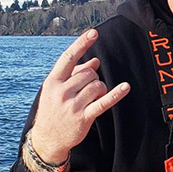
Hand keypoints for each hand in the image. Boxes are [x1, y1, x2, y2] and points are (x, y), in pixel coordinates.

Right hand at [26, 29, 129, 168]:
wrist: (47, 139)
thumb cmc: (53, 110)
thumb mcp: (57, 90)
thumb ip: (75, 74)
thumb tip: (94, 61)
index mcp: (52, 81)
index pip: (68, 58)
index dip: (82, 44)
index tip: (94, 33)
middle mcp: (61, 92)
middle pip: (89, 73)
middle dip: (93, 78)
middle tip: (87, 89)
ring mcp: (72, 105)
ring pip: (97, 85)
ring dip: (99, 89)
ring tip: (92, 98)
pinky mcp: (83, 118)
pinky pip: (103, 102)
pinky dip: (115, 94)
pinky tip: (125, 87)